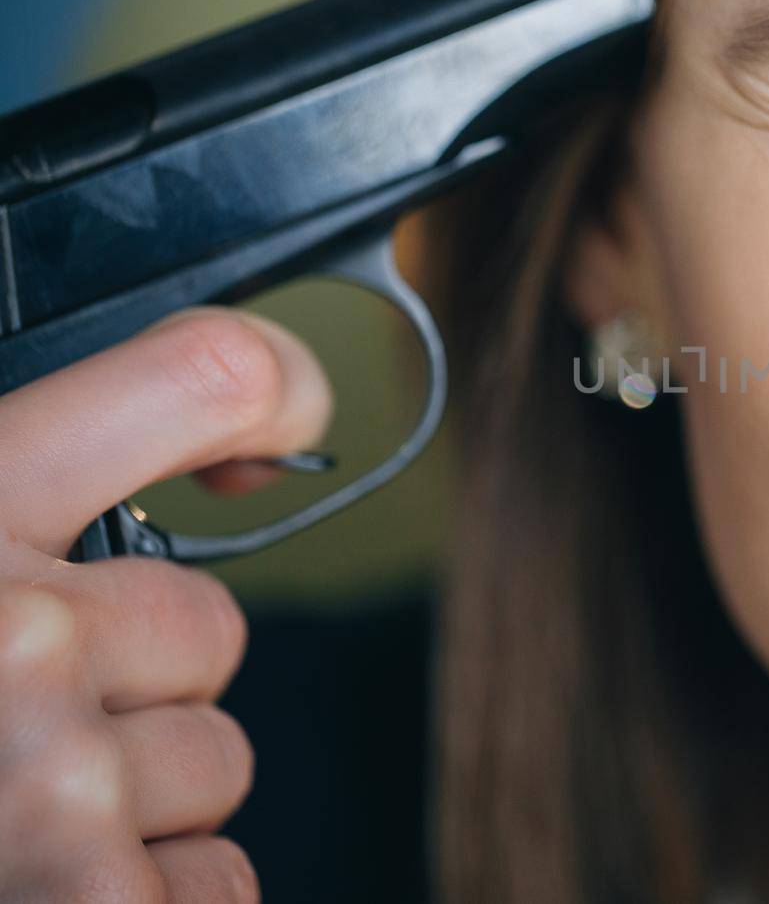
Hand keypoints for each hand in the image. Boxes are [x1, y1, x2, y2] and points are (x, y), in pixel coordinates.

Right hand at [0, 307, 333, 901]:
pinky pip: (215, 879)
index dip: (274, 385)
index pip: (200, 376)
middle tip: (6, 719)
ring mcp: (53, 786)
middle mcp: (8, 638)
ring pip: (214, 761)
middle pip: (211, 623)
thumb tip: (210, 445)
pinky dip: (143, 897)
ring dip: (130, 800)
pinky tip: (33, 889)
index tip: (280, 415)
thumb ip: (13, 500)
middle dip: (132, 681)